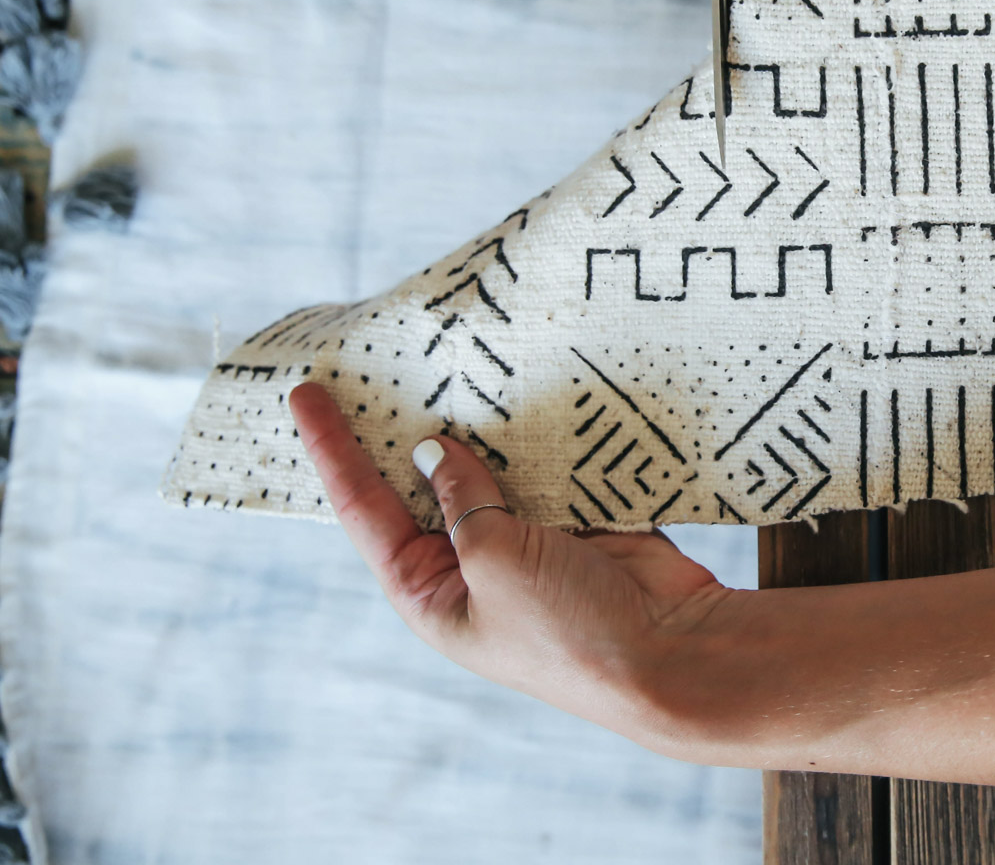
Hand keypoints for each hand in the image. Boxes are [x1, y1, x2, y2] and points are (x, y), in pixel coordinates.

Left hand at [289, 382, 733, 745]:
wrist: (670, 652)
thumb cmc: (570, 633)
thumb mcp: (493, 561)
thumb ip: (462, 499)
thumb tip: (434, 450)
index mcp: (429, 591)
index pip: (363, 510)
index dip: (332, 450)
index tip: (306, 395)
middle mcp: (469, 564)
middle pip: (419, 482)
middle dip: (400, 428)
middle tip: (375, 363)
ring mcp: (524, 538)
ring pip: (486, 465)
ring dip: (474, 421)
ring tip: (446, 359)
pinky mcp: (576, 518)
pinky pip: (545, 463)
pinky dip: (537, 430)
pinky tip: (522, 386)